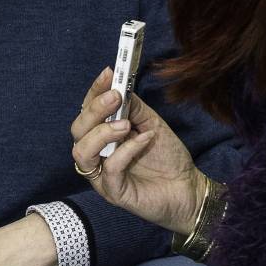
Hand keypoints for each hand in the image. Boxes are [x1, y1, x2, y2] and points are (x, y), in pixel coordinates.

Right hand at [71, 67, 205, 235]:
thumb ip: (134, 108)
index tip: (109, 73)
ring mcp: (102, 175)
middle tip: (116, 97)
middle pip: (77, 130)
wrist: (188, 188)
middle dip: (94, 110)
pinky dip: (126, 151)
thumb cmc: (167, 158)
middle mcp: (97, 155)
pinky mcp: (114, 192)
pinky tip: (145, 140)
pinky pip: (109, 169)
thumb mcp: (151, 124)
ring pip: (82, 152)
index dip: (94, 92)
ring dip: (102, 132)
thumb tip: (120, 86)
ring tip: (126, 125)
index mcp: (102, 136)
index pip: (87, 111)